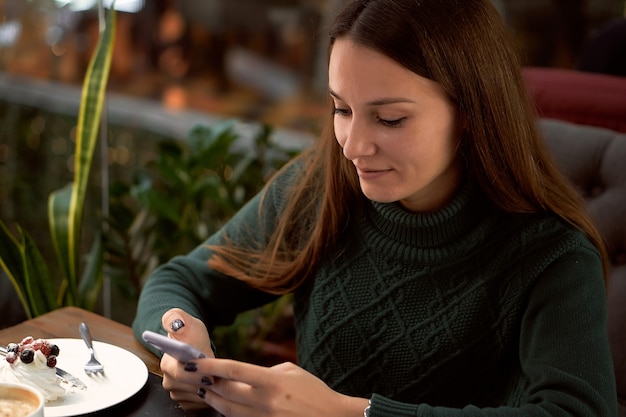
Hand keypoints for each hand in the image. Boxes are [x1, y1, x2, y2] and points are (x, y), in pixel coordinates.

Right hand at [160, 308, 215, 409]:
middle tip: (219, 372)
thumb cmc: (190, 334)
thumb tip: (175, 324)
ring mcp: (177, 392)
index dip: (196, 373)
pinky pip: (200, 403)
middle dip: (206, 379)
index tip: (208, 371)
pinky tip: (214, 385)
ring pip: (196, 395)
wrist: (193, 344)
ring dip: (209, 388)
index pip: (180, 373)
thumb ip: (176, 317)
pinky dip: (210, 395)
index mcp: (166, 363)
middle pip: (190, 387)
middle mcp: (169, 380)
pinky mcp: (186, 400)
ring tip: (218, 377)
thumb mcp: (186, 320)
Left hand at [176, 358, 367, 416]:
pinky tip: (224, 405)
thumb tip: (241, 376)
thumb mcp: (290, 371)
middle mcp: (265, 401)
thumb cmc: (312, 391)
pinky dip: (228, 412)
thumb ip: (264, 372)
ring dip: (214, 399)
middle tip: (197, 375)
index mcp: (272, 381)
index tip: (195, 361)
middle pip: (226, 392)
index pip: (234, 370)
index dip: (211, 366)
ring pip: (228, 410)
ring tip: (206, 390)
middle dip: (208, 383)